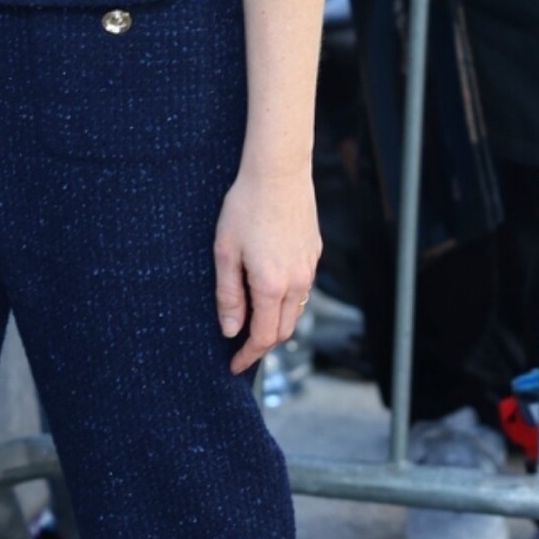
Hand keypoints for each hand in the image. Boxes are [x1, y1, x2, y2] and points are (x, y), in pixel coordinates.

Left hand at [214, 162, 320, 375]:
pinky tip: (267, 291)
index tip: (233, 365)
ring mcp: (308, 268)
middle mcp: (297, 282)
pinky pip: (300, 289)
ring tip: (250, 322)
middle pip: (282, 330)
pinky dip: (284, 302)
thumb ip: (228, 295)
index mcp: (272, 285)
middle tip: (239, 349)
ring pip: (294, 311)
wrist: (278, 173)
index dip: (248, 356)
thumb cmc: (245, 208)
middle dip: (261, 345)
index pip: (263, 337)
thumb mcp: (225, 252)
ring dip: (273, 323)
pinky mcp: (313, 254)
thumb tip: (230, 330)